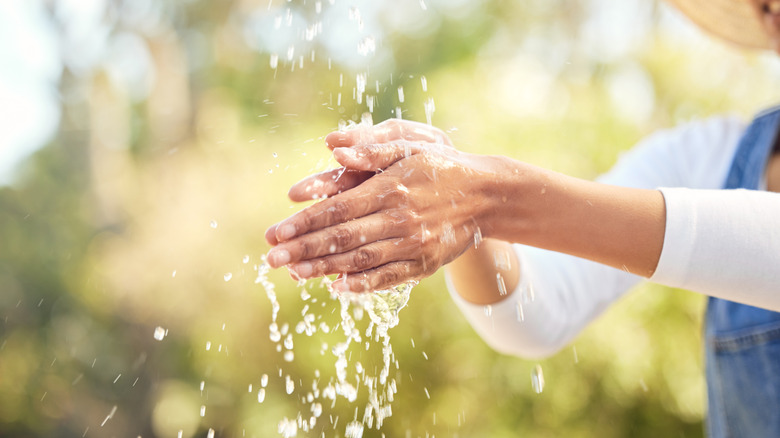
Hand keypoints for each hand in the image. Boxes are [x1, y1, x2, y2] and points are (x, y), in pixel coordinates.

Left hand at [265, 121, 505, 292]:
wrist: (485, 195)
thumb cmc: (439, 166)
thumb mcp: (410, 147)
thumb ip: (371, 149)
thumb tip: (333, 147)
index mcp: (391, 188)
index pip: (338, 209)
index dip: (304, 223)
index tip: (275, 233)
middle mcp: (400, 219)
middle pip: (342, 238)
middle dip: (303, 250)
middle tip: (270, 259)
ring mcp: (412, 245)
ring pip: (361, 261)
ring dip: (324, 269)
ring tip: (293, 273)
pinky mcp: (423, 264)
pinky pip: (388, 278)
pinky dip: (361, 284)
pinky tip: (335, 286)